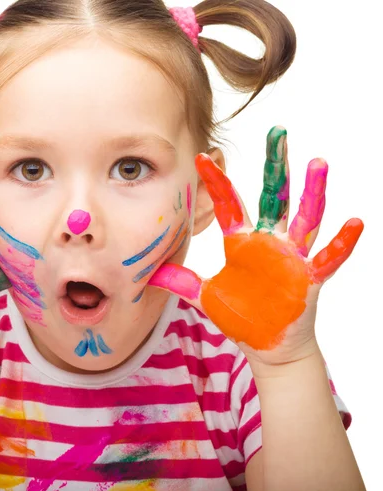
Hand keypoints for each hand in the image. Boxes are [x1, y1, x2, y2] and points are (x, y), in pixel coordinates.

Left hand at [148, 126, 362, 365]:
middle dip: (275, 165)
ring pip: (305, 217)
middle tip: (278, 132)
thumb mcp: (206, 297)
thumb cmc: (242, 316)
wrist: (267, 344)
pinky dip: (342, 241)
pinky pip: (329, 257)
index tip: (202, 156)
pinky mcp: (309, 277)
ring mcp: (292, 257)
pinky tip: (355, 221)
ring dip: (312, 192)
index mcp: (243, 242)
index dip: (215, 182)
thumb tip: (151, 273)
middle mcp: (269, 242)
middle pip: (273, 196)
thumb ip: (183, 282)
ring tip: (318, 162)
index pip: (229, 204)